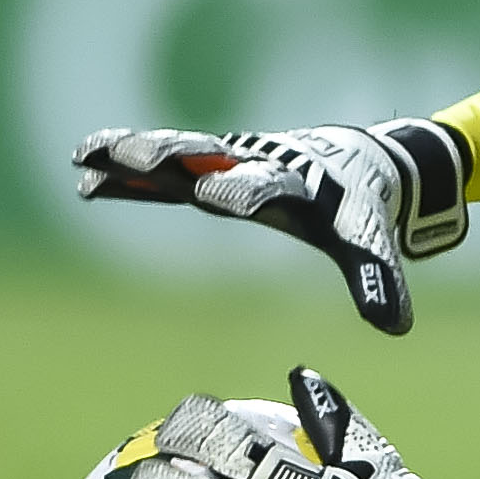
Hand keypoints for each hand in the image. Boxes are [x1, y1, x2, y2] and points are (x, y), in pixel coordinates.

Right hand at [70, 120, 469, 334]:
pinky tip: (83, 174)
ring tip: (89, 155)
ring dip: (134, 153)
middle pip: (211, 154)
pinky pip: (160, 166)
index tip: (214, 196)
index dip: (243, 190)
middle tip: (143, 157)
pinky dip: (125, 169)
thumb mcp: (365, 238)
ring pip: (175, 151)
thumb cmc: (356, 203)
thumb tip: (396, 327)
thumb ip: (376, 278)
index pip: (267, 185)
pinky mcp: (207, 163)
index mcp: (295, 181)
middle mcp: (254, 161)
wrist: (353, 158)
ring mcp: (226, 158)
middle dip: (178, 155)